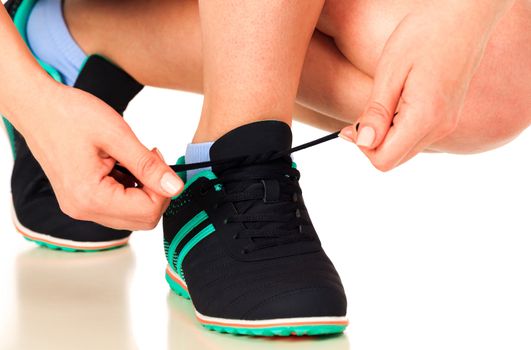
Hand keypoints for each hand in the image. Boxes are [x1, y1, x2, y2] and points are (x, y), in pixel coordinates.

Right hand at [11, 83, 182, 229]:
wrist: (37, 106)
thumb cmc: (69, 114)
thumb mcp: (117, 135)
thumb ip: (148, 165)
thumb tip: (176, 187)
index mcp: (90, 197)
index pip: (148, 211)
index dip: (164, 188)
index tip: (159, 160)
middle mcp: (84, 210)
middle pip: (142, 219)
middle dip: (156, 191)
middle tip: (150, 158)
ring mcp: (81, 207)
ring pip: (132, 214)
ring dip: (143, 189)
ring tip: (134, 158)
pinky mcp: (82, 200)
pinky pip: (118, 206)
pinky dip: (130, 188)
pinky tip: (123, 165)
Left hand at [340, 0, 514, 170]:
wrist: (465, 15)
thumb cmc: (425, 34)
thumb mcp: (390, 71)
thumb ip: (376, 112)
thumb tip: (363, 143)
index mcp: (425, 118)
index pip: (384, 160)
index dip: (363, 146)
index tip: (355, 124)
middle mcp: (440, 128)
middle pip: (394, 158)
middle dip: (372, 142)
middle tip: (364, 113)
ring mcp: (447, 124)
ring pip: (405, 150)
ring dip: (386, 135)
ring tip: (382, 102)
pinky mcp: (448, 116)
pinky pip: (417, 136)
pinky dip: (400, 128)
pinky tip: (396, 102)